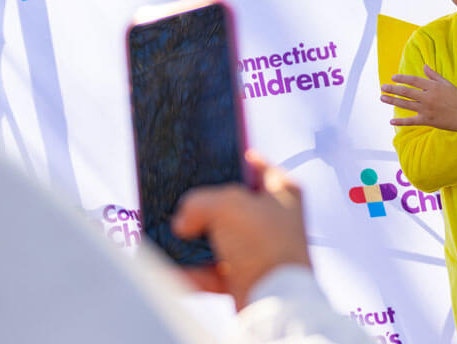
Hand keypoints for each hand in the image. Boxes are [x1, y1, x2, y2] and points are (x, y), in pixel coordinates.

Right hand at [172, 151, 310, 310]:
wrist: (273, 300)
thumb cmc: (265, 244)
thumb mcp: (226, 205)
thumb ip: (199, 202)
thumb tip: (183, 221)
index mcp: (283, 191)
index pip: (256, 164)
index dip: (232, 158)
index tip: (210, 157)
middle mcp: (274, 219)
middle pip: (232, 204)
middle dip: (204, 207)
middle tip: (184, 203)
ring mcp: (261, 249)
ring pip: (220, 237)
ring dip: (196, 239)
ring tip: (173, 234)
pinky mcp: (248, 276)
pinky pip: (213, 268)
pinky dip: (194, 269)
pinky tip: (176, 264)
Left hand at [381, 65, 456, 132]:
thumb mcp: (446, 84)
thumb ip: (433, 75)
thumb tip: (424, 66)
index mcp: (432, 87)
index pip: (414, 80)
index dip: (402, 78)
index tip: (393, 77)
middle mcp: (427, 97)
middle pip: (406, 92)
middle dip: (393, 89)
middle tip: (382, 87)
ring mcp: (426, 109)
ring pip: (405, 104)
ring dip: (392, 101)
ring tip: (382, 98)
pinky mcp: (427, 120)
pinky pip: (411, 121)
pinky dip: (401, 122)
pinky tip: (391, 121)